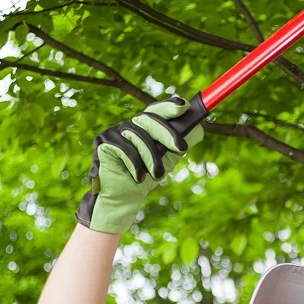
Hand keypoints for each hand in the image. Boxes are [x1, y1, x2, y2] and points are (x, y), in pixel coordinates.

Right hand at [75, 95, 203, 233]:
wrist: (125, 198)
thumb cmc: (146, 177)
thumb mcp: (168, 159)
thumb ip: (180, 143)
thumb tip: (199, 130)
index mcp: (144, 126)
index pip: (157, 110)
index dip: (169, 106)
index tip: (184, 105)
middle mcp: (129, 124)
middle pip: (149, 119)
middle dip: (167, 133)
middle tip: (181, 148)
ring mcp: (114, 131)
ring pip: (138, 136)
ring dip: (151, 158)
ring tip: (156, 175)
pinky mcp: (103, 141)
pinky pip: (124, 147)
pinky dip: (134, 164)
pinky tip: (138, 176)